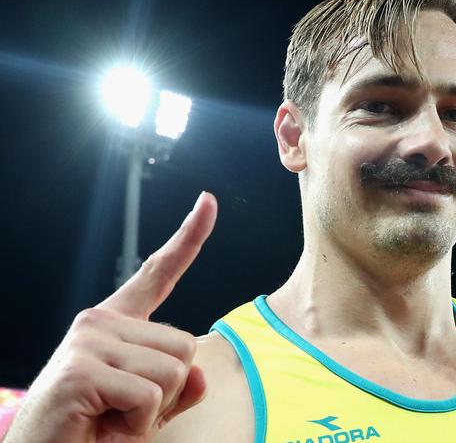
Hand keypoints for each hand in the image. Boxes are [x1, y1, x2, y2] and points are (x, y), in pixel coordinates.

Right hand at [4, 191, 217, 442]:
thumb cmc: (94, 433)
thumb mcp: (147, 409)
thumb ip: (178, 386)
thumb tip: (199, 372)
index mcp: (116, 323)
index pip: (159, 273)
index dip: (189, 238)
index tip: (208, 201)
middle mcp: (99, 321)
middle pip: (185, 346)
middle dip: (168, 391)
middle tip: (124, 412)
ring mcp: (88, 340)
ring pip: (175, 370)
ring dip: (153, 410)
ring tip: (111, 418)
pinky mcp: (81, 368)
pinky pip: (149, 396)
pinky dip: (138, 424)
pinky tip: (103, 426)